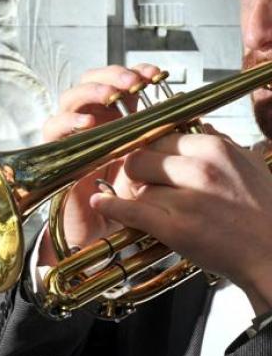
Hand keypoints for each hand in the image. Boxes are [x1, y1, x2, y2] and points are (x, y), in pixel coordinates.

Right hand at [38, 63, 160, 266]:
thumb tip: (190, 113)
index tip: (156, 74)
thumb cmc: (135, 199)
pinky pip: (54, 129)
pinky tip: (87, 123)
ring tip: (112, 96)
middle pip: (93, 81)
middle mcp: (94, 120)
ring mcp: (75, 134)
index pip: (121, 82)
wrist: (111, 232)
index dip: (135, 72)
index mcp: (118, 117)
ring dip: (91, 92)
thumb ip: (165, 140)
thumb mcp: (156, 166)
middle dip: (112, 75)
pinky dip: (68, 122)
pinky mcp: (59, 153)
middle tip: (133, 82)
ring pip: (71, 98)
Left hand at [90, 129, 271, 313]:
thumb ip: (221, 142)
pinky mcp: (176, 228)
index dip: (149, 148)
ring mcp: (187, 199)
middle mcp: (199, 169)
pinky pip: (131, 210)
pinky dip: (112, 206)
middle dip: (137, 169)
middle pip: (141, 156)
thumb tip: (199, 127)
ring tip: (148, 204)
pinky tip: (101, 202)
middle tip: (142, 180)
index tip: (143, 154)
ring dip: (138, 195)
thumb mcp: (249, 165)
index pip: (160, 136)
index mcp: (214, 149)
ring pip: (138, 185)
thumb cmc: (265, 213)